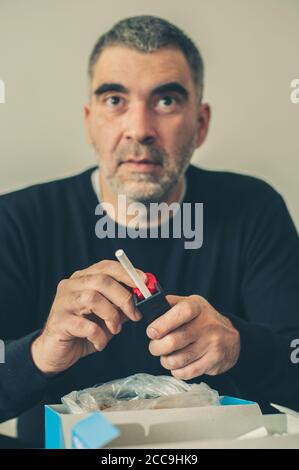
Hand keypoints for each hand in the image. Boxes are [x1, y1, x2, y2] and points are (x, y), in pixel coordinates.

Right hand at [31, 260, 145, 374]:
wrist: (55, 353)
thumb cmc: (83, 331)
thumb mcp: (107, 316)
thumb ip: (121, 305)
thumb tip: (143, 298)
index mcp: (83, 279)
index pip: (106, 267)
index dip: (127, 273)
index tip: (144, 282)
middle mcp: (71, 286)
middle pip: (102, 280)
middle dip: (124, 297)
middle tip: (134, 314)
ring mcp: (63, 302)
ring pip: (93, 298)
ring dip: (111, 316)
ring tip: (115, 329)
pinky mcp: (59, 322)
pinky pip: (85, 325)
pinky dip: (99, 336)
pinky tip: (100, 343)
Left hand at [147, 294, 239, 379]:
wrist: (232, 337)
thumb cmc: (203, 319)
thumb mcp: (190, 304)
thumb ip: (170, 304)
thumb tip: (148, 308)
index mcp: (197, 307)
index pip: (179, 313)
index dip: (161, 324)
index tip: (151, 332)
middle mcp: (206, 325)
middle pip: (173, 341)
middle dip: (156, 347)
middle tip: (155, 347)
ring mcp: (212, 344)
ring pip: (177, 360)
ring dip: (165, 361)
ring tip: (166, 356)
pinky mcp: (214, 361)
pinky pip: (186, 372)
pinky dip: (176, 371)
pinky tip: (178, 365)